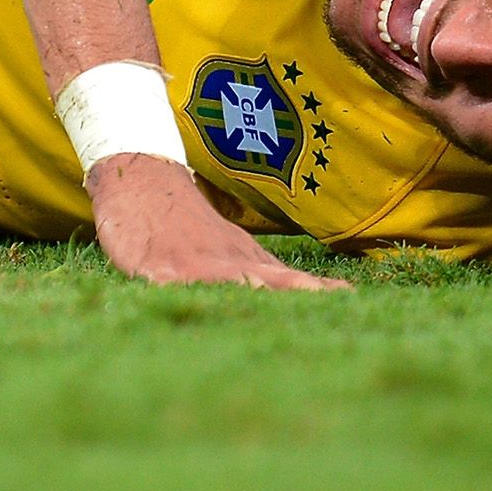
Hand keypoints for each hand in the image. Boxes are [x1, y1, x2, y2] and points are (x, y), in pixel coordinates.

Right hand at [85, 154, 349, 289]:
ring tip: (283, 312)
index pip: (290, 279)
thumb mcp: (225, 247)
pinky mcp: (157, 271)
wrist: (140, 178)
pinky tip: (203, 307)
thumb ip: (256, 271)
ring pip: (228, 284)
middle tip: (339, 302)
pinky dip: (192, 299)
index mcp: (244, 260)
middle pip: (269, 282)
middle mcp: (226, 263)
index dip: (317, 291)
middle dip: (301, 295)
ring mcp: (192, 266)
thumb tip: (302, 293)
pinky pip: (176, 289)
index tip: (351, 298)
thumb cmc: (184, 223)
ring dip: (256, 297)